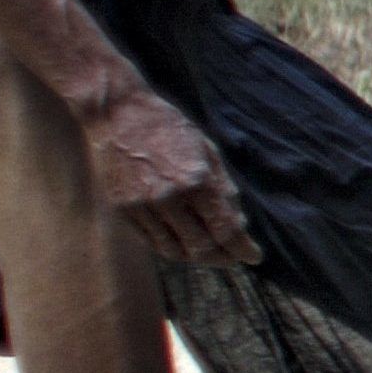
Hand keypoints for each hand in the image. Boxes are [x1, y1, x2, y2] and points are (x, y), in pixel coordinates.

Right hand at [84, 87, 254, 266]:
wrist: (118, 114)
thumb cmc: (169, 128)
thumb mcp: (206, 150)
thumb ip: (224, 189)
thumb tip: (240, 223)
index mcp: (196, 181)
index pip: (226, 230)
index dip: (243, 248)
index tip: (253, 256)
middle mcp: (168, 198)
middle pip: (202, 247)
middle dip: (223, 257)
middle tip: (233, 258)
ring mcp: (142, 206)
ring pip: (175, 251)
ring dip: (196, 257)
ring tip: (210, 253)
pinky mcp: (123, 209)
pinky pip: (152, 242)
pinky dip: (171, 248)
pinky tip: (183, 244)